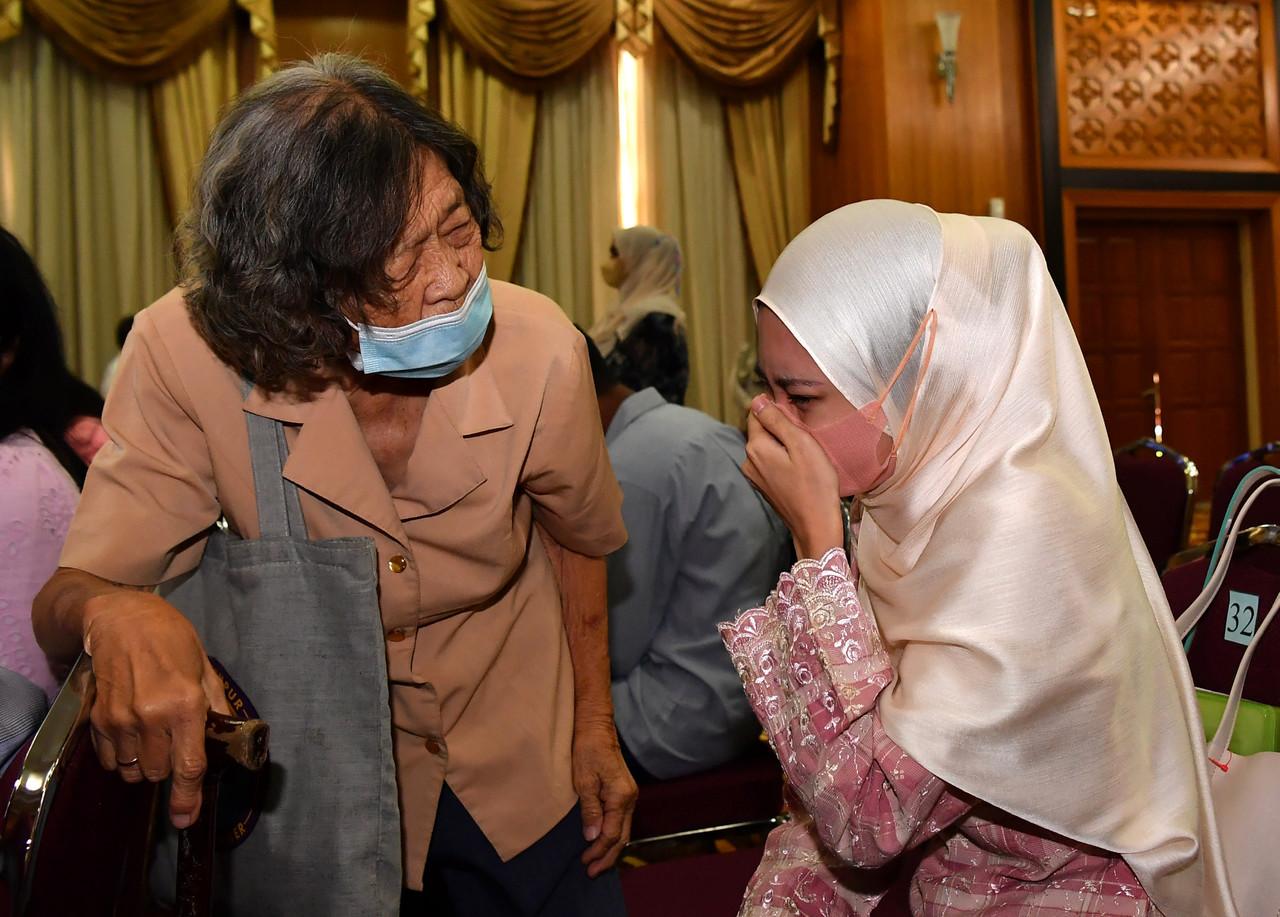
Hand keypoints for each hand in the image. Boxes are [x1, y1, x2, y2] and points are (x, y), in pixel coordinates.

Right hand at [83, 591, 231, 828]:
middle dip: (170, 768)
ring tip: (153, 735)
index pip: (188, 766)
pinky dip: (123, 757)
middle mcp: (151, 718)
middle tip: (175, 742)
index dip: (187, 798)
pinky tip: (132, 733)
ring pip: (134, 771)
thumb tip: (231, 739)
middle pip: (160, 774)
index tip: (185, 820)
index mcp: (185, 705)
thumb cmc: (171, 639)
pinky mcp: (98, 719)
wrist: (121, 620)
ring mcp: (121, 720)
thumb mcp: (205, 669)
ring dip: (146, 764)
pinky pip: (111, 760)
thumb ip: (217, 708)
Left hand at [573, 719, 636, 877]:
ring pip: (624, 830)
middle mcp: (630, 798)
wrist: (596, 728)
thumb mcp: (583, 781)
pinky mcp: (625, 792)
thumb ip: (590, 810)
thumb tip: (592, 837)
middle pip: (623, 836)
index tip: (585, 862)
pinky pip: (622, 820)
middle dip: (608, 856)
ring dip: (611, 847)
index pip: (612, 833)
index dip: (599, 850)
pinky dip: (614, 835)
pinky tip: (604, 841)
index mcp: (621, 796)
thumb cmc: (587, 751)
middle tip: (592, 871)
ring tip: (596, 862)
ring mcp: (629, 795)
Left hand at [743, 396, 843, 558]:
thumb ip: (777, 420)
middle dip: (781, 428)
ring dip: (784, 444)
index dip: (776, 410)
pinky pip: (771, 462)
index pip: (756, 413)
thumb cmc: (815, 484)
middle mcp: (749, 461)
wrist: (816, 525)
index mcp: (756, 448)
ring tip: (805, 455)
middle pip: (761, 430)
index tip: (797, 420)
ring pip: (767, 447)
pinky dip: (784, 459)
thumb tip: (757, 400)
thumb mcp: (801, 444)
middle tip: (806, 438)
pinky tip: (800, 468)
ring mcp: (755, 476)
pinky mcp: (765, 486)